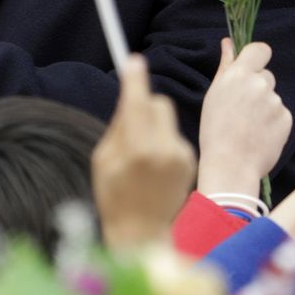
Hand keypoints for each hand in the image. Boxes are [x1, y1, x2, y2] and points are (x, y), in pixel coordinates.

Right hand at [93, 54, 196, 249]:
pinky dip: (163, 140)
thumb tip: (129, 97)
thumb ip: (118, 126)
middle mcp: (164, 149)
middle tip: (131, 118)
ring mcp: (181, 156)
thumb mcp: (103, 160)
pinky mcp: (190, 162)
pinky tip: (155, 164)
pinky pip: (174, 135)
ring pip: (167, 119)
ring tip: (142, 152)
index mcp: (138, 149)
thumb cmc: (114, 197)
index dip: (136, 79)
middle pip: (159, 103)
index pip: (139, 101)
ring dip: (154, 124)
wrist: (143, 233)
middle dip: (145, 104)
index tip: (134, 61)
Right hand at [195, 38, 290, 195]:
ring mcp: (276, 102)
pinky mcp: (287, 119)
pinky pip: (281, 114)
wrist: (231, 165)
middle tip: (242, 109)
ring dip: (264, 107)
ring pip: (272, 97)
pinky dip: (273, 122)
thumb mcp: (214, 94)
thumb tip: (228, 43)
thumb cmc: (215, 130)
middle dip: (257, 87)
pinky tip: (259, 135)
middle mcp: (260, 84)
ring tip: (248, 126)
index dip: (257, 57)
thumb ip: (225, 66)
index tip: (251, 68)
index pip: (260, 49)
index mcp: (239, 74)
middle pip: (266, 76)